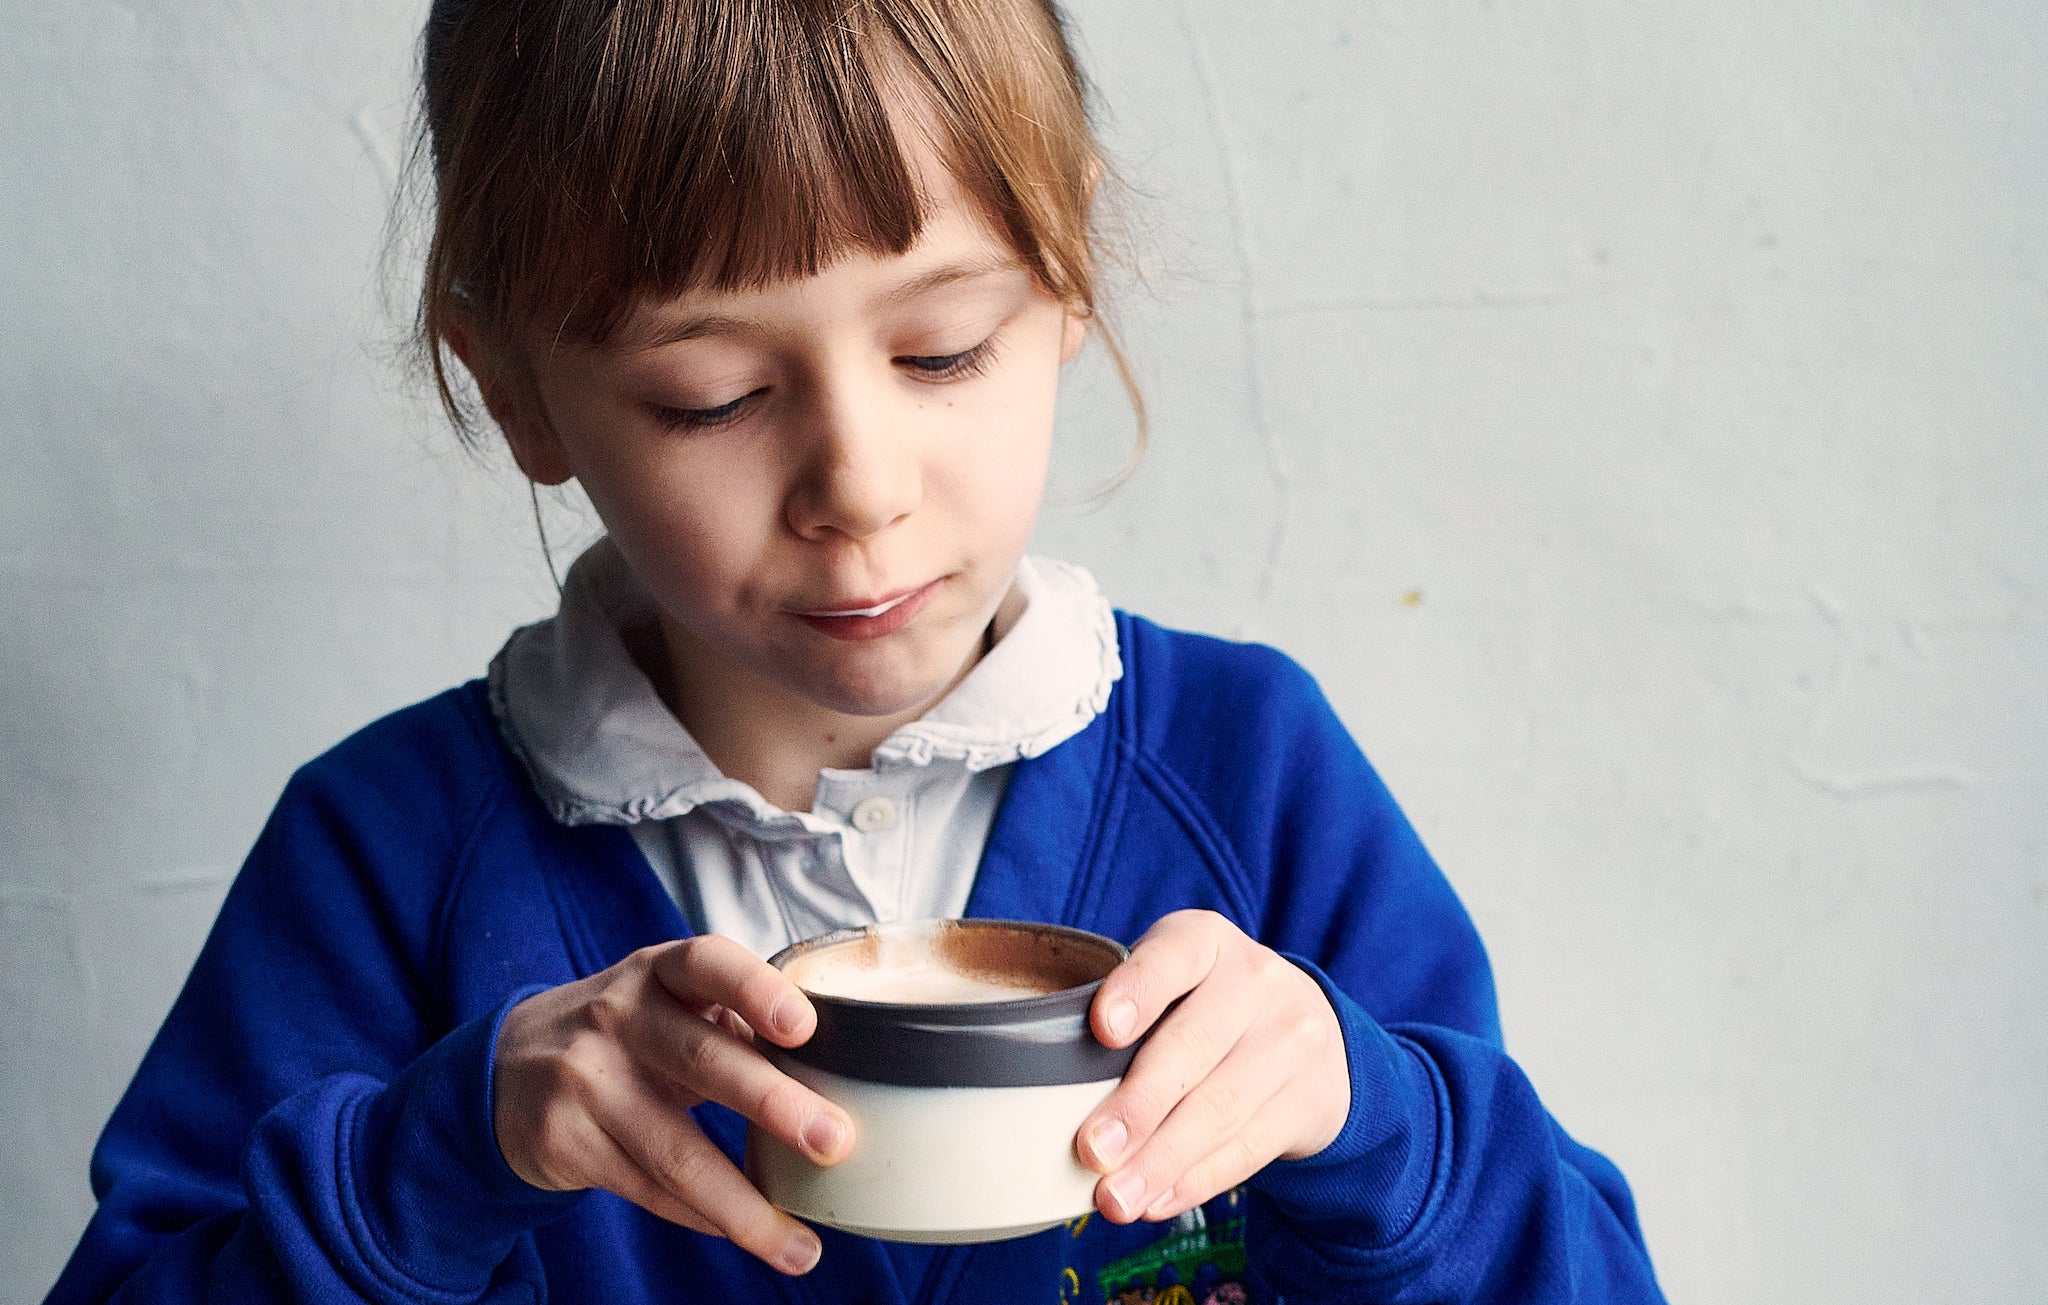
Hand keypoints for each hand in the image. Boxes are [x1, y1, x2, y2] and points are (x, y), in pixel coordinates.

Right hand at [492, 936, 854, 1274]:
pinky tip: (750, 1233)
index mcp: (659, 971)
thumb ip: (734, 1019)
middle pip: (702, 1060)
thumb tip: (839, 1069)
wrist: (504, 1069)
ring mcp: (586, 1080)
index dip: (758, 990)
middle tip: (836, 1141)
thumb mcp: (666, 1000)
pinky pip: (649, 1189)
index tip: (805, 1026)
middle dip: (775, 1103)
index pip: (708, 963)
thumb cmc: (624, 1030)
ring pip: (677, 1152)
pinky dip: (707, 1217)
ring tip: (803, 1247)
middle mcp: (618, 1016)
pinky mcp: (566, 1141)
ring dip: (747, 1207)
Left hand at [1076, 910, 1349, 1223]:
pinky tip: (1156, 1201)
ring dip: (1160, 1161)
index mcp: (1205, 942)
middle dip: (1138, 1106)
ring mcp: (1292, 1040)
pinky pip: (1249, 1147)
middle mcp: (1256, 981)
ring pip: (1220, 1108)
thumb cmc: (1205, 1006)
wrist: (1310, 1029)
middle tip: (1090, 1151)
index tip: (1102, 1028)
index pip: (1171, 958)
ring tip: (1114, 1199)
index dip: (1137, 991)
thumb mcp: (1173, 982)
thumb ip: (1124, 1016)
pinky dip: (1196, 1180)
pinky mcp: (1311, 1098)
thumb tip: (1047, 1093)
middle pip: (1193, 1047)